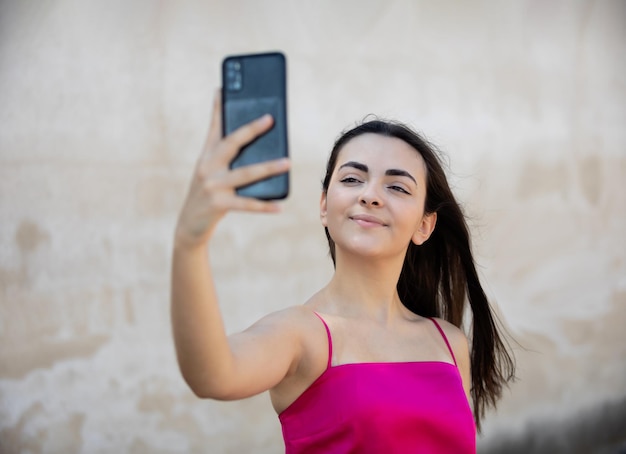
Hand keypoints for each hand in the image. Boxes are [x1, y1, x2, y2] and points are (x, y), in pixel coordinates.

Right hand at [175, 90, 290, 248]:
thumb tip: (239, 131)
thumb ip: (222, 149)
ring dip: (268, 167)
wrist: (189, 225)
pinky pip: (246, 204)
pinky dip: (264, 205)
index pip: (215, 126)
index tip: (224, 88)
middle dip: (251, 130)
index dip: (219, 107)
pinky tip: (280, 206)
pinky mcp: (218, 204)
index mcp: (207, 155)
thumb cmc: (208, 193)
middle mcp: (207, 167)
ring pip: (245, 173)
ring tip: (288, 162)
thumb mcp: (209, 169)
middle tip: (270, 119)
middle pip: (231, 144)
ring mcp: (212, 186)